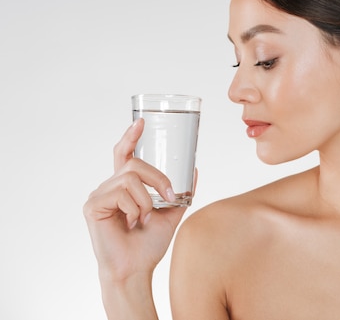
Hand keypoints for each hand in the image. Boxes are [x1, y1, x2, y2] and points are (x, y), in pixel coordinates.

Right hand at [83, 119, 194, 281]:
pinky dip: (135, 208)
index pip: (124, 155)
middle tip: (169, 194)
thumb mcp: (172, 213)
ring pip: (130, 177)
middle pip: (135, 162)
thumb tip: (194, 170)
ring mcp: (99, 195)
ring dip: (147, 199)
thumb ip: (180, 192)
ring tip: (145, 217)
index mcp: (124, 187)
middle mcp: (109, 187)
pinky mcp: (93, 206)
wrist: (137, 269)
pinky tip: (132, 223)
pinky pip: (121, 193)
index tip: (141, 122)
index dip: (131, 137)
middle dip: (158, 177)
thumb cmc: (149, 244)